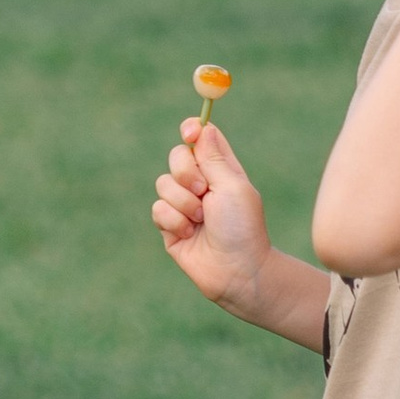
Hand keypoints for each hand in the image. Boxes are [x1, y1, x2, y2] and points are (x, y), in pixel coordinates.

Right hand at [153, 115, 272, 312]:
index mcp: (222, 169)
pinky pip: (157, 209)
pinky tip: (188, 235)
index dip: (192, 131)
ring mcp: (184, 205)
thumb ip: (214, 157)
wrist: (236, 272)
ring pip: (163, 184)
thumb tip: (204, 126)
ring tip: (200, 221)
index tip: (189, 133)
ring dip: (182, 203)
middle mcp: (201, 184)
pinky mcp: (170, 226)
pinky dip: (173, 221)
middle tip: (202, 190)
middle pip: (176, 156)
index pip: (201, 138)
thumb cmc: (242, 229)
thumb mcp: (232, 187)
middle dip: (185, 172)